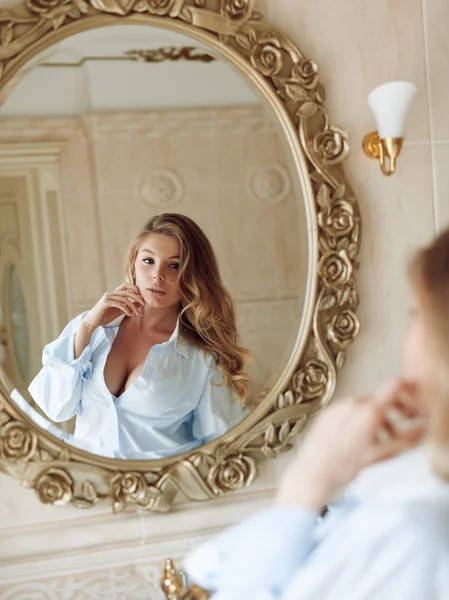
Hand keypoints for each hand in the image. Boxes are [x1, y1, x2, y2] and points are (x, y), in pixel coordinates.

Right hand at [83, 283, 144, 329]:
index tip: (142, 297)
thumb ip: (128, 306)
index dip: (134, 289)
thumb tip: (140, 303)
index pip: (126, 285)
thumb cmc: (105, 316)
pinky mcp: (105, 302)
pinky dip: (126, 309)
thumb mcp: (120, 311)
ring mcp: (107, 297)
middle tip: (144, 304)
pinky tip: (129, 314)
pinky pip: (119, 304)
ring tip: (137, 313)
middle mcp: (111, 293)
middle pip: (127, 291)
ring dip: (133, 306)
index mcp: (114, 293)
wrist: (93, 321)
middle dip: (137, 296)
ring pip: (125, 298)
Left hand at [276, 378, 426, 510]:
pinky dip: (355, 421)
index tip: (410, 399)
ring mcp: (337, 406)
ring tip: (371, 443)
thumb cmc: (344, 466)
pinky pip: (347, 412)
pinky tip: (353, 441)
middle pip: (379, 400)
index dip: (406, 389)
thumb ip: (404, 439)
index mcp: (369, 410)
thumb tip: (419, 429)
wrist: (313, 471)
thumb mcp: (381, 455)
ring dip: (372, 420)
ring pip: (363, 407)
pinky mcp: (326, 413)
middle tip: (393, 435)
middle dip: (390, 415)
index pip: (394, 385)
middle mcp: (352, 403)